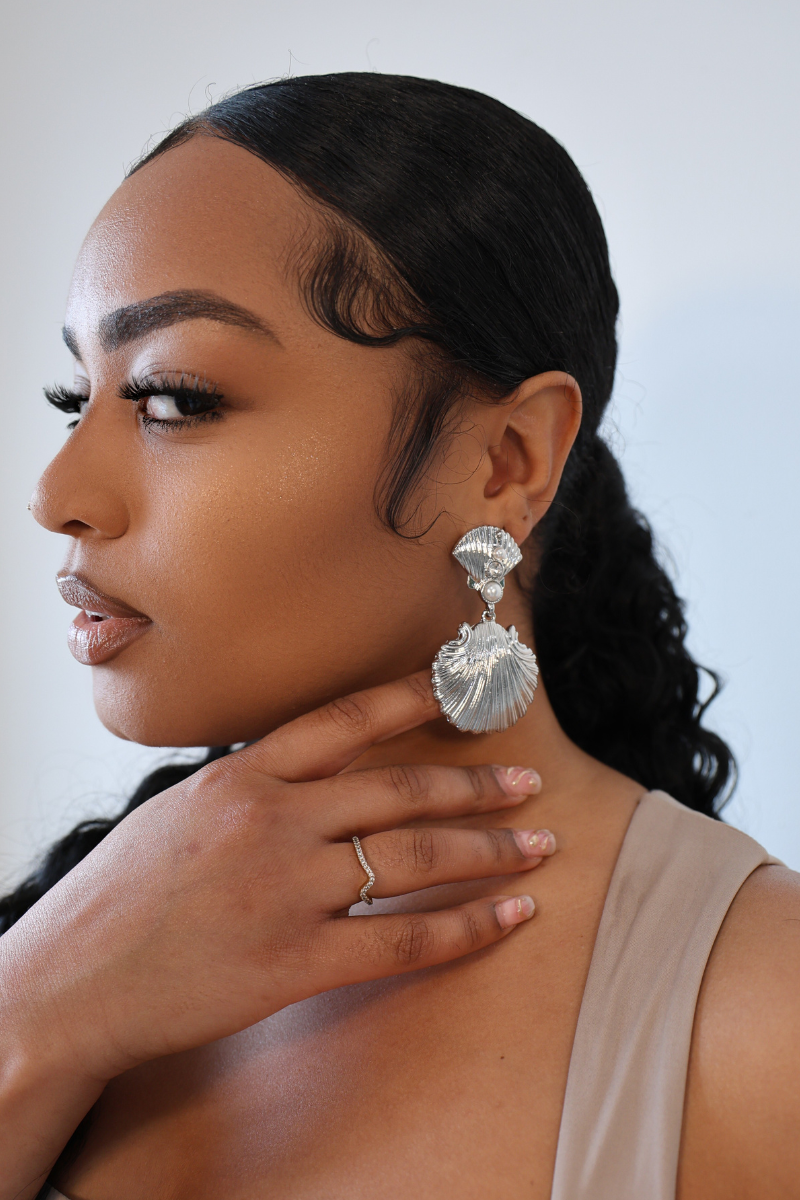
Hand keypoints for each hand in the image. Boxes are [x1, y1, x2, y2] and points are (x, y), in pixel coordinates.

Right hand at [0, 673, 550, 1089]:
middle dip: (475, 786)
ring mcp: (285, 889)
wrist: (67, 981)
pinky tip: (508, 917)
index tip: (461, 690)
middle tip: (529, 781)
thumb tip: (308, 776)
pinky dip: (466, 928)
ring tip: (538, 844)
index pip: (344, 719)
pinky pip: (401, 938)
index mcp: (240, 774)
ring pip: (413, 857)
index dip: (412, 699)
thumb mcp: (178, 813)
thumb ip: (249, 789)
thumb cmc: (117, 898)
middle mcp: (271, 818)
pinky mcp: (294, 960)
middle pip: (399, 788)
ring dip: (488, 850)